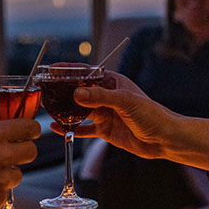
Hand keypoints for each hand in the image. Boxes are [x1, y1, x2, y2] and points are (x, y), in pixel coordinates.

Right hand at [0, 119, 39, 208]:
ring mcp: (1, 179)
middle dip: (24, 152)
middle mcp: (1, 156)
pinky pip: (4, 192)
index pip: (30, 127)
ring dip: (7, 174)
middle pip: (32, 151)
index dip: (31, 130)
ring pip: (18, 174)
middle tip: (13, 155)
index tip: (29, 133)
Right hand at [53, 71, 208, 169]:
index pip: (86, 73)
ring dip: (64, 110)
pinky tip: (58, 128)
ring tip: (46, 109)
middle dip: (62, 92)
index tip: (52, 69)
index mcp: (113, 82)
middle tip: (44, 92)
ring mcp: (105, 114)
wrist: (165, 139)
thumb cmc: (152, 114)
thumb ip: (99, 98)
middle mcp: (106, 97)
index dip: (68, 71)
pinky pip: (83, 128)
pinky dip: (70, 128)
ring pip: (79, 110)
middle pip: (79, 92)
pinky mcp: (105, 130)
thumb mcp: (125, 102)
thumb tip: (76, 94)